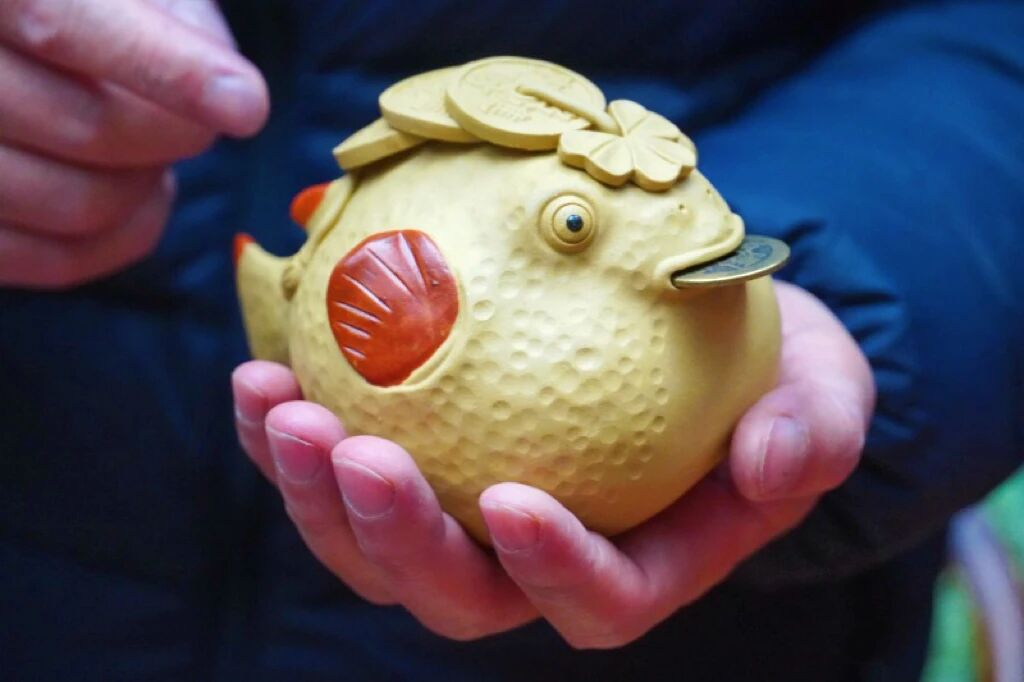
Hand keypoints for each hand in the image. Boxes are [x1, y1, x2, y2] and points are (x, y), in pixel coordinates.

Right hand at [0, 0, 267, 287]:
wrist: (14, 44)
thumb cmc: (82, 6)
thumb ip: (166, 15)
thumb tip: (230, 98)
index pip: (58, 22)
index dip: (165, 69)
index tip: (247, 104)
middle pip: (87, 128)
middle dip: (174, 135)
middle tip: (191, 119)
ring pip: (76, 206)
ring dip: (147, 189)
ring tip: (153, 151)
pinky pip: (54, 261)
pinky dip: (121, 238)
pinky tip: (134, 192)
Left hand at [232, 281, 873, 646]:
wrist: (693, 335)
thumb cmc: (764, 371)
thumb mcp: (822, 389)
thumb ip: (812, 432)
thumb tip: (774, 466)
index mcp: (638, 563)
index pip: (596, 601)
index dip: (553, 569)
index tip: (513, 499)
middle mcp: (536, 560)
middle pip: (454, 592)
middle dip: (392, 538)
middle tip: (351, 450)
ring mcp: (466, 517)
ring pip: (373, 545)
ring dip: (312, 488)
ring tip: (277, 402)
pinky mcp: (418, 462)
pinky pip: (342, 466)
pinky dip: (292, 431)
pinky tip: (263, 368)